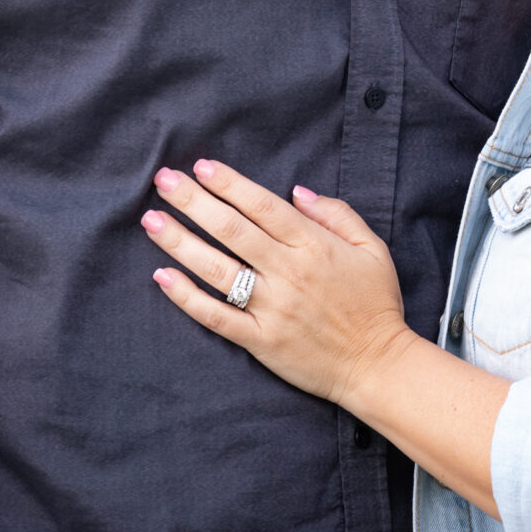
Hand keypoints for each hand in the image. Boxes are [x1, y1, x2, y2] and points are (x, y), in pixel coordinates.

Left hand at [143, 159, 414, 408]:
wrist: (378, 366)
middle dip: (194, 201)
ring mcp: (272, 308)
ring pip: (216, 269)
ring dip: (180, 242)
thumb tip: (297, 192)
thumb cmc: (376, 304)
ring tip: (152, 221)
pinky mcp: (260, 340)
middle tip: (164, 180)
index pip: (263, 206)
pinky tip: (162, 277)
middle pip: (232, 230)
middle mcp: (289, 273)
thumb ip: (337, 214)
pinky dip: (187, 298)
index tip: (201, 166)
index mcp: (314, 246)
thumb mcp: (372, 248)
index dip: (230, 184)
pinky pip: (216, 317)